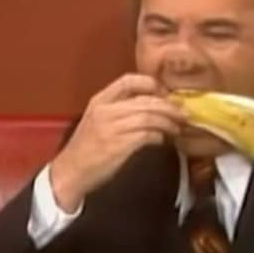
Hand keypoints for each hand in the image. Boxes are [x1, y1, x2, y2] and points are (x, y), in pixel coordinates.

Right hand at [49, 74, 184, 211]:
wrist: (70, 172)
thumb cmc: (85, 148)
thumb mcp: (96, 120)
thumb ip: (118, 110)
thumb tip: (152, 106)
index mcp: (99, 101)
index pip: (128, 80)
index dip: (151, 84)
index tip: (165, 94)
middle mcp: (105, 111)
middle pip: (145, 100)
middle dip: (168, 106)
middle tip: (183, 114)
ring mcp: (111, 128)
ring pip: (149, 117)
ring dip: (168, 122)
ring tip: (177, 128)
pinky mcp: (118, 146)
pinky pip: (147, 135)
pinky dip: (159, 136)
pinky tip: (163, 141)